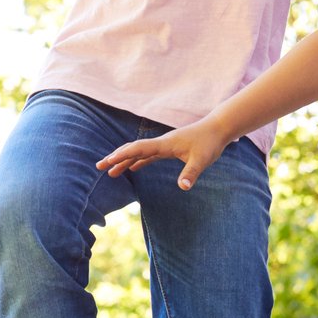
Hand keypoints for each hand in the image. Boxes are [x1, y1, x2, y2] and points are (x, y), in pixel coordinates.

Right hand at [96, 120, 230, 190]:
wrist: (218, 129)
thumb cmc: (210, 143)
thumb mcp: (201, 160)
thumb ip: (191, 173)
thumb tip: (183, 187)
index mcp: (165, 144)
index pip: (139, 149)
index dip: (123, 155)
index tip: (108, 161)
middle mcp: (161, 143)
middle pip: (133, 149)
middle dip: (116, 157)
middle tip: (99, 166)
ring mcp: (164, 145)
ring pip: (139, 152)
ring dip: (124, 161)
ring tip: (110, 172)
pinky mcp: (169, 149)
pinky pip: (149, 155)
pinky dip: (138, 161)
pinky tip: (131, 169)